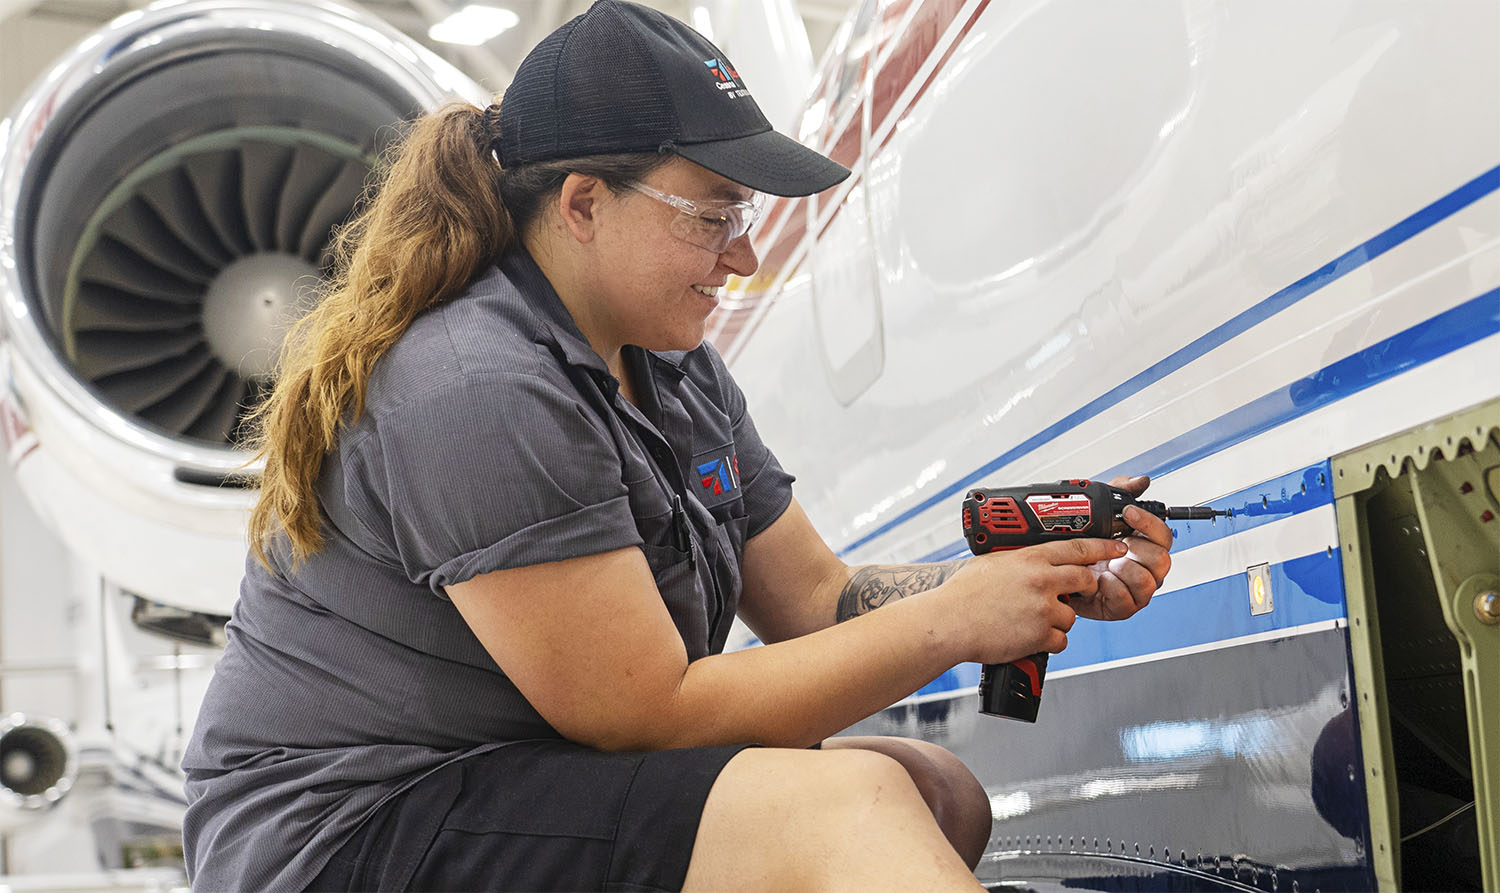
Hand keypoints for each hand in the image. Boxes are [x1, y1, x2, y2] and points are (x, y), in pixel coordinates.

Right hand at [948, 537, 1127, 663]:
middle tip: (1075, 592)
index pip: (1078, 549)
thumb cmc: (962, 594)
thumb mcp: (991, 563)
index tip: (1116, 549)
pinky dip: (1048, 641)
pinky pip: (1060, 640)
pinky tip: (1027, 636)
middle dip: (1086, 587)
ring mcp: (1043, 609)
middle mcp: (1042, 580)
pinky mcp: (1040, 634)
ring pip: (1072, 616)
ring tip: (1030, 620)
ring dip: (1058, 620)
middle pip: (1085, 580)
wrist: (949, 622)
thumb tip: (1030, 561)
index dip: (1102, 548)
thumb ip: (1018, 560)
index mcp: (1031, 559)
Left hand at [1067, 474, 1172, 621]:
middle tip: (1115, 544)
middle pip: (1162, 559)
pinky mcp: (1123, 608)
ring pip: (1147, 580)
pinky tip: (1097, 579)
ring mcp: (1137, 591)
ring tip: (1105, 563)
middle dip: (1136, 548)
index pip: (1163, 535)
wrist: (1059, 575)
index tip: (1128, 512)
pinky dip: (1109, 587)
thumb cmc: (1084, 548)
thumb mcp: (1098, 515)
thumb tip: (1140, 481)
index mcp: (1146, 546)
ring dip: (1123, 568)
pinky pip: (1126, 599)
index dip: (1149, 523)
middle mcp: (1147, 569)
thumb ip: (1119, 494)